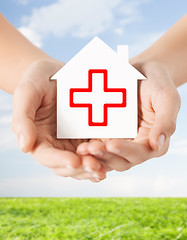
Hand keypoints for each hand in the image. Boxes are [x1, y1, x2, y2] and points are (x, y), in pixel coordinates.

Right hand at [12, 60, 105, 181]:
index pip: (47, 156)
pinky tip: (114, 157)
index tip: (74, 161)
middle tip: (96, 167)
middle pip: (66, 165)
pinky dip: (103, 157)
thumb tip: (24, 147)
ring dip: (93, 168)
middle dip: (81, 168)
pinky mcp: (87, 135)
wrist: (57, 73)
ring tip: (105, 168)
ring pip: (82, 163)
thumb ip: (23, 119)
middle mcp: (56, 145)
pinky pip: (96, 150)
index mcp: (39, 139)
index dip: (60, 161)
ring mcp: (73, 142)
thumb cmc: (38, 80)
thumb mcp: (27, 93)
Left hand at [77, 61, 180, 170]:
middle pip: (122, 160)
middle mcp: (136, 145)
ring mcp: (120, 141)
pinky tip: (79, 147)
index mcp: (153, 140)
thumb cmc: (156, 82)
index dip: (127, 151)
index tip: (112, 144)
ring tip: (82, 150)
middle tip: (91, 149)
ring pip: (108, 157)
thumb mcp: (166, 97)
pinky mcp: (106, 135)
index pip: (141, 153)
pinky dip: (90, 150)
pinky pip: (98, 147)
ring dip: (96, 157)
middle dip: (107, 157)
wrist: (139, 71)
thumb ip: (166, 121)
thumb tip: (157, 145)